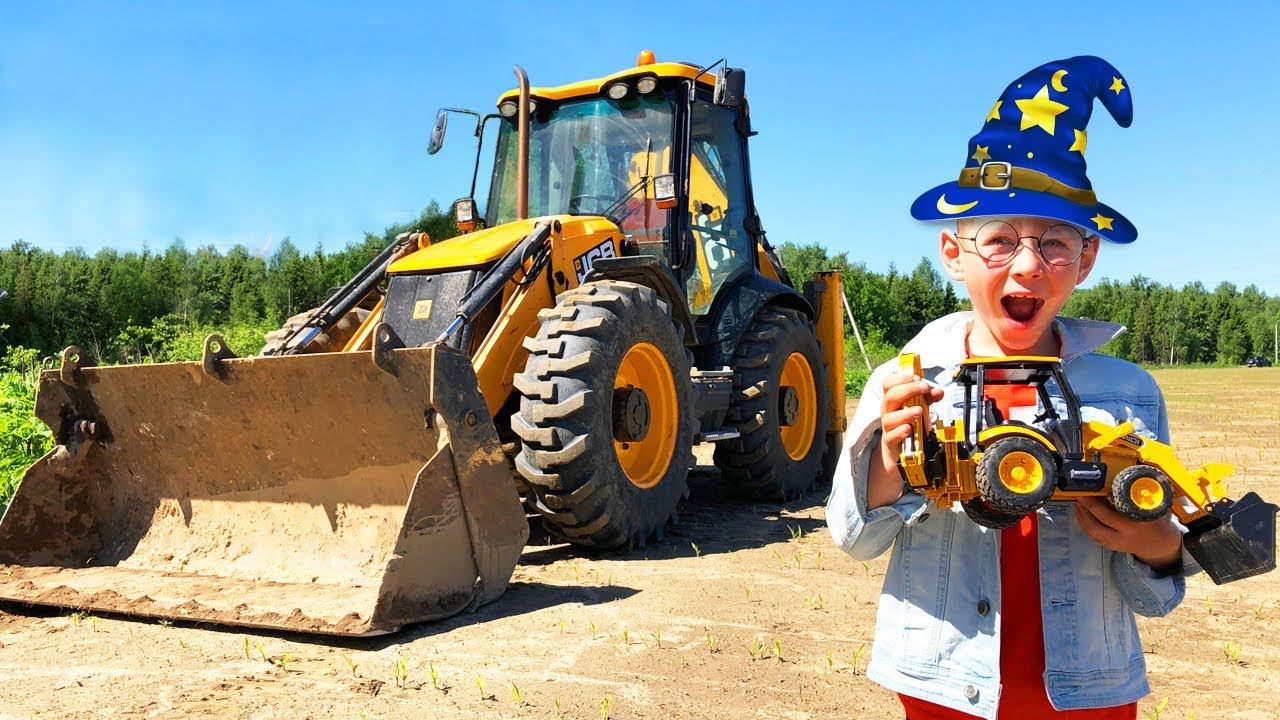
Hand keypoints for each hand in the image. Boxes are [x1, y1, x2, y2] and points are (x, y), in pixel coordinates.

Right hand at [866, 372, 944, 508]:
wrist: (898, 455)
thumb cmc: (908, 428)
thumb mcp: (918, 410)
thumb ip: (927, 399)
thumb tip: (938, 391)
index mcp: (893, 401)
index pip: (889, 383)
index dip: (901, 378)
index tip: (917, 378)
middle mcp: (888, 412)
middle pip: (890, 396)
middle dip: (907, 389)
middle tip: (924, 388)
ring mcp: (888, 428)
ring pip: (889, 417)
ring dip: (905, 412)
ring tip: (919, 412)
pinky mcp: (891, 444)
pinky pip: (891, 437)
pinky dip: (900, 432)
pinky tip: (910, 429)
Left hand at [1074, 497, 1182, 570]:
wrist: (1161, 546)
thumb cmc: (1158, 523)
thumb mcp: (1156, 509)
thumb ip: (1143, 497)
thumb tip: (1131, 477)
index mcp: (1135, 527)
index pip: (1112, 516)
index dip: (1098, 504)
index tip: (1094, 491)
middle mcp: (1123, 537)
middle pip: (1098, 524)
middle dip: (1087, 508)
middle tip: (1080, 495)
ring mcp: (1116, 544)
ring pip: (1093, 532)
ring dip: (1082, 516)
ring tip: (1078, 502)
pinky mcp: (1111, 546)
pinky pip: (1094, 536)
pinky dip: (1085, 524)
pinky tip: (1081, 513)